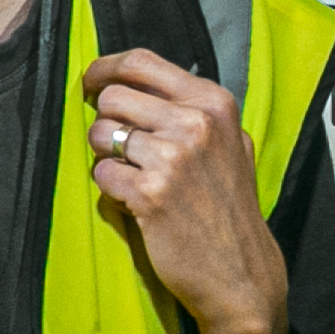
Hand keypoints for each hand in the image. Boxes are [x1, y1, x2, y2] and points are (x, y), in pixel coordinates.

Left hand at [81, 50, 290, 333]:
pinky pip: (102, 174)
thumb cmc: (229, 209)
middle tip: (120, 146)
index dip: (106, 68)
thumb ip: (193, 111)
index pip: (143, 62)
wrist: (241, 271)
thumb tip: (136, 84)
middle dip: (106, 120)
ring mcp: (173, 158)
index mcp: (214, 103)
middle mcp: (196, 123)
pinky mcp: (150, 193)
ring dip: (107, 156)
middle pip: (114, 96)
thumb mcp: (230, 144)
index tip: (93, 82)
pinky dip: (111, 189)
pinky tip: (137, 202)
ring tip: (133, 177)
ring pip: (101, 133)